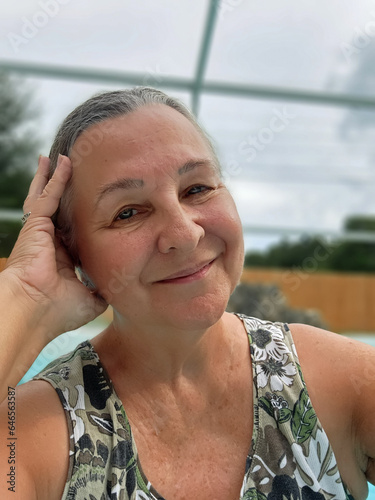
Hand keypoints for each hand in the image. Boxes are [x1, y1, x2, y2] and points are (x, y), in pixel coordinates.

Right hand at [5, 155, 107, 336]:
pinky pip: (47, 195)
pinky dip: (55, 177)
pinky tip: (61, 161)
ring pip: (49, 198)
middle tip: (77, 174)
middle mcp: (50, 244)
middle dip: (67, 194)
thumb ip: (103, 289)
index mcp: (62, 261)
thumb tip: (116, 286)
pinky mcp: (35, 225)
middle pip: (61, 211)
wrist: (36, 312)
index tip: (95, 209)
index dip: (82, 220)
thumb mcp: (91, 300)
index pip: (73, 233)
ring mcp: (41, 233)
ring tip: (61, 159)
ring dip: (55, 178)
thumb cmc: (59, 312)